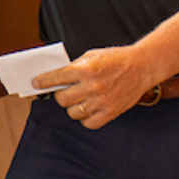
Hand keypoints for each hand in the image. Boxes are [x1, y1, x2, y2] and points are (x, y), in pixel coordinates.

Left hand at [33, 46, 155, 129]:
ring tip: (81, 99)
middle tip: (67, 91)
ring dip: (73, 107)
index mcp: (86, 69)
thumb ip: (74, 67)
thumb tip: (55, 78)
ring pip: (73, 112)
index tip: (36, 84)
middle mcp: (92, 86)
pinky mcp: (110, 112)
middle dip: (61, 95)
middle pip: (62, 99)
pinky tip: (89, 109)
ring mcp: (101, 101)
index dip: (43, 82)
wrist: (142, 66)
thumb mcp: (93, 55)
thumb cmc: (116, 59)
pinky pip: (88, 123)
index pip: (56, 78)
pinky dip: (85, 118)